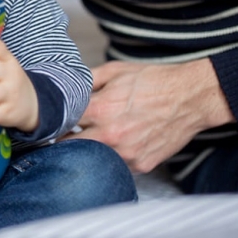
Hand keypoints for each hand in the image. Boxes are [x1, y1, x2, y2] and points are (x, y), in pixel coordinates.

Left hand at [63, 59, 234, 172]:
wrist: (191, 97)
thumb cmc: (153, 81)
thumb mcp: (114, 71)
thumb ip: (86, 81)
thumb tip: (64, 87)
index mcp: (100, 110)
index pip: (60, 124)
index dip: (51, 124)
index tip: (46, 126)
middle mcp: (111, 135)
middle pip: (70, 148)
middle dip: (62, 143)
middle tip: (60, 138)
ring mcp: (127, 153)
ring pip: (93, 160)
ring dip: (87, 153)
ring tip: (89, 141)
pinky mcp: (141, 165)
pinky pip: (117, 166)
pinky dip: (112, 158)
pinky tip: (117, 146)